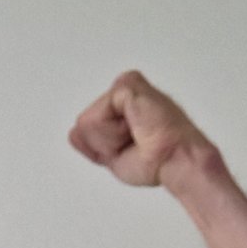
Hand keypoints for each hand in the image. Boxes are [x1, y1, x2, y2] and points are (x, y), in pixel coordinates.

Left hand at [68, 70, 214, 187]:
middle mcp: (126, 94)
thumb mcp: (112, 157)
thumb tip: (73, 133)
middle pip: (84, 125)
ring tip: (137, 136)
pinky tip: (136, 128)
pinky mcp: (127, 86)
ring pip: (88, 122)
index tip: (132, 150)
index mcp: (126, 109)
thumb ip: (92, 142)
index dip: (103, 147)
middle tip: (134, 144)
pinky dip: (112, 133)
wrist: (173, 160)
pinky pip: (97, 117)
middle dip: (104, 143)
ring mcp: (127, 88)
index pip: (91, 126)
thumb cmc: (155, 161)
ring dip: (109, 139)